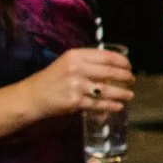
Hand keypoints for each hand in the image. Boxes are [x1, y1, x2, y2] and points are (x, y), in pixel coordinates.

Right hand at [18, 45, 135, 119]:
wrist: (31, 97)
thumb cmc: (51, 79)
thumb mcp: (67, 63)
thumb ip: (87, 62)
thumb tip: (112, 65)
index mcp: (76, 56)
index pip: (107, 56)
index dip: (122, 61)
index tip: (129, 66)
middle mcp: (77, 69)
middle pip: (110, 72)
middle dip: (125, 76)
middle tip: (132, 80)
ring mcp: (76, 86)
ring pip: (106, 90)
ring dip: (122, 93)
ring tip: (130, 94)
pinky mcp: (75, 102)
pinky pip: (98, 104)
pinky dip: (111, 106)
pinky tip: (118, 106)